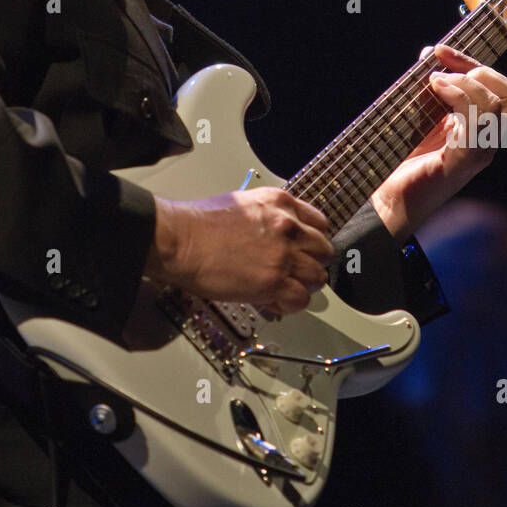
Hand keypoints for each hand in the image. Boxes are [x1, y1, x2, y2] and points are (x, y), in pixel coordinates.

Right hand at [145, 188, 333, 314]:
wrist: (181, 240)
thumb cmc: (200, 223)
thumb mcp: (244, 203)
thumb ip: (269, 215)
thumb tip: (278, 234)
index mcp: (281, 203)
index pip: (320, 224)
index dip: (312, 241)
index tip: (306, 250)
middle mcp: (287, 226)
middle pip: (324, 251)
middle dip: (311, 263)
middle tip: (296, 272)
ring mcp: (283, 255)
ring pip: (317, 277)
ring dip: (302, 286)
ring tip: (284, 288)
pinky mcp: (274, 282)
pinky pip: (301, 299)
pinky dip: (290, 304)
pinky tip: (274, 301)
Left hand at [370, 43, 506, 244]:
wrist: (386, 200)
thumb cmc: (400, 160)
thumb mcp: (419, 113)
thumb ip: (429, 86)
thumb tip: (431, 53)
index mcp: (480, 128)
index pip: (500, 87)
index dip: (473, 62)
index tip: (441, 51)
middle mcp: (487, 141)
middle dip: (477, 69)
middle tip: (440, 70)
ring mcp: (480, 152)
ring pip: (499, 104)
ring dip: (464, 82)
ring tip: (434, 82)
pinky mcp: (464, 162)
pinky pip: (478, 123)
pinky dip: (458, 95)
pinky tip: (435, 90)